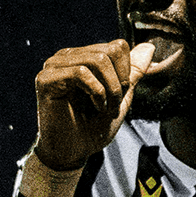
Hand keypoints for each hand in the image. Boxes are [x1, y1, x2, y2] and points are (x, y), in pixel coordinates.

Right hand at [33, 40, 153, 169]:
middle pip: (109, 51)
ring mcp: (54, 66)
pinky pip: (81, 73)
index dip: (126, 72)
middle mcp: (67, 56)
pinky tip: (94, 107)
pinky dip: (97, 93)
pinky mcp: (46, 79)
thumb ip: (133, 72)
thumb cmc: (94, 126)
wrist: (74, 150)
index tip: (120, 95)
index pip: (118, 46)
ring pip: (97, 60)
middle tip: (113, 104)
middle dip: (120, 82)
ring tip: (104, 109)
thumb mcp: (121, 96)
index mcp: (84, 57)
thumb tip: (149, 47)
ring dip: (110, 90)